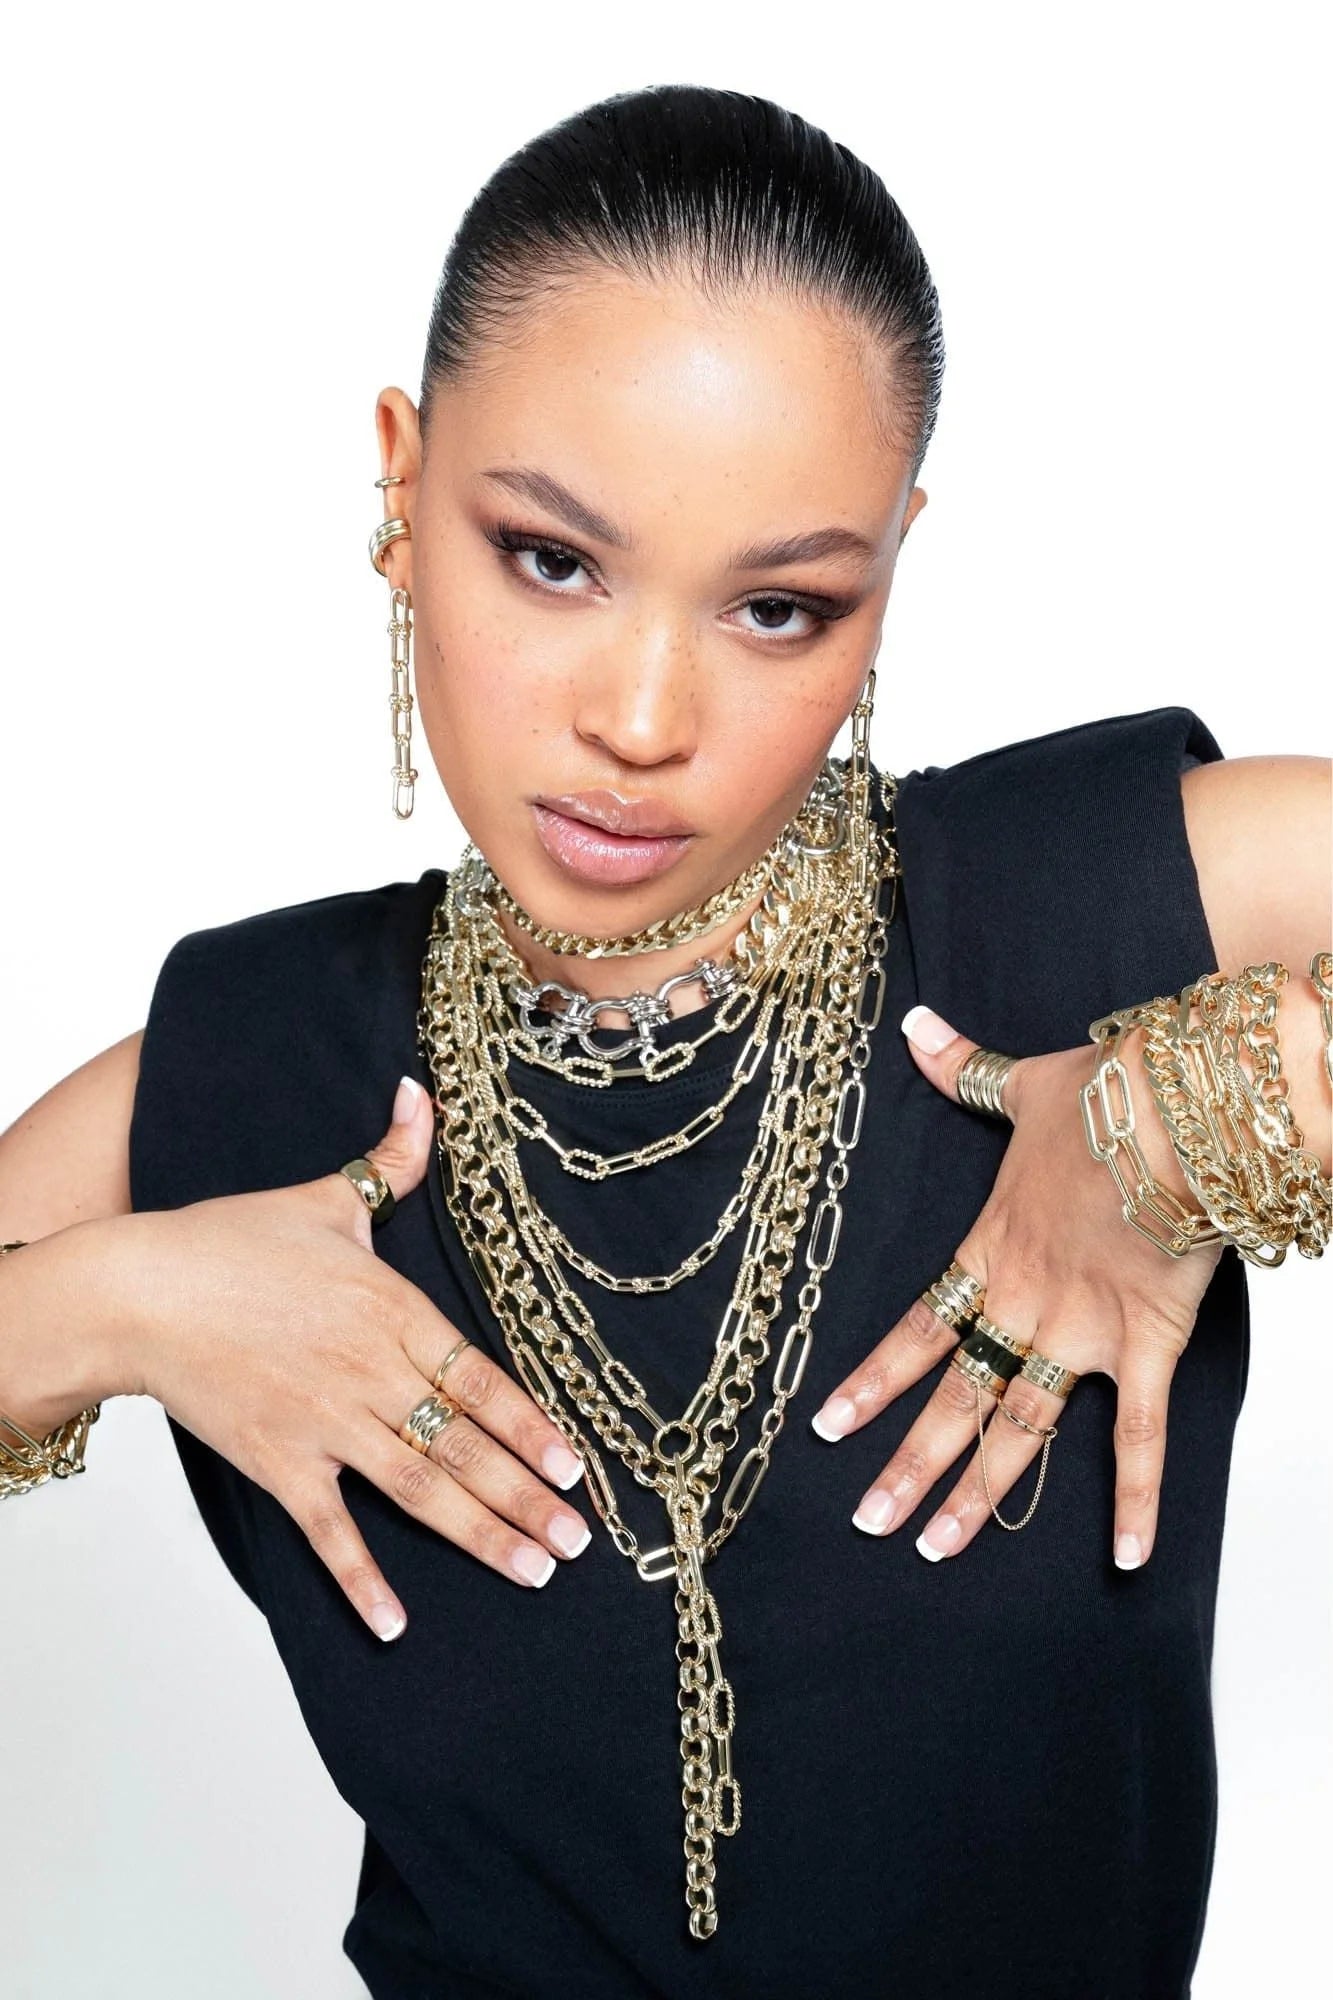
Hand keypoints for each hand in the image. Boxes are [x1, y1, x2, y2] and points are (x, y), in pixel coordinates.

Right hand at [107, 1076, 590, 1638]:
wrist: (139, 1290)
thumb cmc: (232, 1241)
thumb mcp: (327, 1198)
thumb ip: (392, 1160)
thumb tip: (423, 1092)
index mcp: (392, 1312)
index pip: (480, 1378)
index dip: (533, 1424)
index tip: (578, 1464)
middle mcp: (370, 1374)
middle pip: (465, 1445)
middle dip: (529, 1496)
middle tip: (579, 1541)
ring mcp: (325, 1425)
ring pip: (419, 1490)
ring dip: (480, 1534)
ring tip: (534, 1570)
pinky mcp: (278, 1463)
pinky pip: (328, 1533)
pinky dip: (361, 1580)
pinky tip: (395, 1623)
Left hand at [808, 1006, 1222, 1567]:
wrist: (1176, 1112)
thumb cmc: (1103, 1097)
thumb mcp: (1020, 1083)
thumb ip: (962, 1067)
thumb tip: (915, 1025)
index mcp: (989, 1252)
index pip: (915, 1331)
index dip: (871, 1384)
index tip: (828, 1429)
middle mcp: (1023, 1304)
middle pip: (955, 1400)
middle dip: (909, 1465)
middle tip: (870, 1523)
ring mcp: (1082, 1333)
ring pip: (1020, 1430)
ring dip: (981, 1494)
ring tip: (940, 1546)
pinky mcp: (1148, 1346)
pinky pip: (1139, 1438)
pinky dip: (1135, 1500)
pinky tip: (1126, 1558)